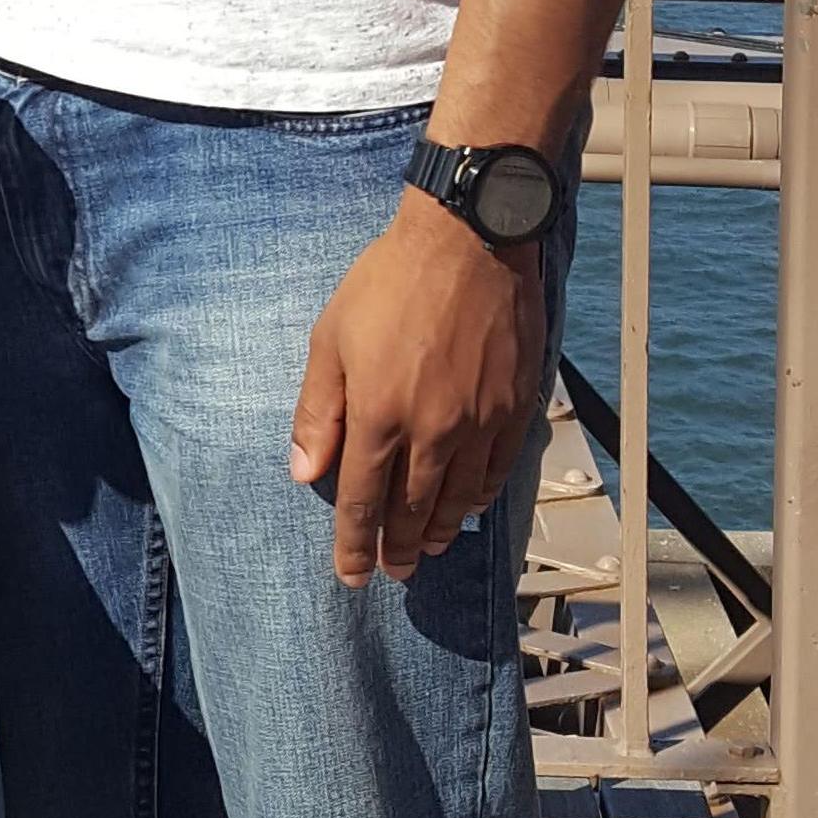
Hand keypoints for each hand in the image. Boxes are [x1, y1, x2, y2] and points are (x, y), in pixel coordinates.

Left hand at [288, 189, 544, 586]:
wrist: (467, 240)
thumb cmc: (390, 282)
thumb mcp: (331, 339)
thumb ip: (317, 411)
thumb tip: (303, 471)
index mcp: (380, 416)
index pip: (362, 502)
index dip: (354, 546)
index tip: (351, 576)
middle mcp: (432, 431)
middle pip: (412, 512)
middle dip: (398, 549)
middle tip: (393, 572)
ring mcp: (479, 423)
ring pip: (458, 499)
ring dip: (439, 531)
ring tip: (427, 548)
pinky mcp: (514, 408)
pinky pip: (497, 472)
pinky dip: (479, 498)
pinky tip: (468, 504)